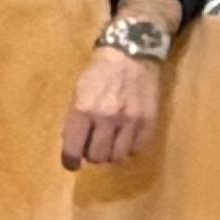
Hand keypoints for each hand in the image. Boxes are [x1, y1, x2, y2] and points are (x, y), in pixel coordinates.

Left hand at [63, 44, 163, 171]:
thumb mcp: (78, 92)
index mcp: (83, 110)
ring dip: (111, 155)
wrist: (131, 54)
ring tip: (110, 144)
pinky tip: (126, 139)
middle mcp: (106, 118)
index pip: (74, 148)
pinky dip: (130, 149)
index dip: (70, 161)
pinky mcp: (149, 121)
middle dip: (92, 156)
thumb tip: (73, 145)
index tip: (72, 164)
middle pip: (98, 156)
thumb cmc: (99, 73)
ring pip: (118, 156)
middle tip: (93, 148)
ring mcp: (130, 120)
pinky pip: (138, 149)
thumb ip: (75, 119)